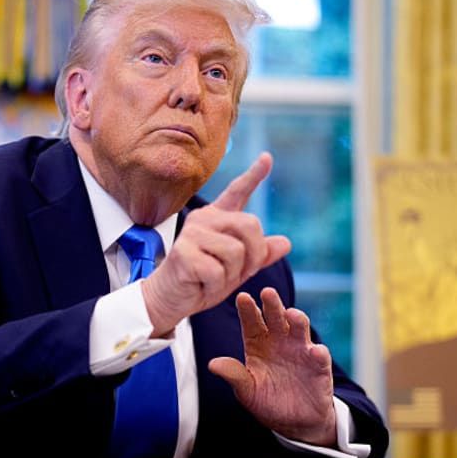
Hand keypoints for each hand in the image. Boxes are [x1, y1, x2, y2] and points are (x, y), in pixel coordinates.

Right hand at [140, 153, 290, 333]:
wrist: (170, 299)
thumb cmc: (202, 281)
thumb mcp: (237, 268)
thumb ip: (259, 255)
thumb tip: (286, 243)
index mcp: (216, 218)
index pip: (238, 192)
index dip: (254, 175)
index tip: (267, 157)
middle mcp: (203, 219)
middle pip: (250, 225)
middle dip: (253, 255)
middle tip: (236, 272)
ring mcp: (191, 234)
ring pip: (236, 251)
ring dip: (232, 274)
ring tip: (213, 278)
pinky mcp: (183, 253)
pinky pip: (218, 271)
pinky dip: (215, 286)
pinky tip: (201, 284)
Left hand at [209, 287, 336, 445]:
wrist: (294, 422)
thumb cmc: (267, 400)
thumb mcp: (246, 389)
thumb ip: (233, 375)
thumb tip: (212, 364)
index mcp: (258, 343)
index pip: (252, 322)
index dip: (248, 310)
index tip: (242, 298)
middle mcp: (280, 341)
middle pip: (275, 318)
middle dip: (272, 305)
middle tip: (267, 292)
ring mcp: (300, 350)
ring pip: (299, 329)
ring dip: (297, 320)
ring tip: (291, 314)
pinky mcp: (318, 366)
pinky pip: (319, 356)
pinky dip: (318, 353)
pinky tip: (315, 351)